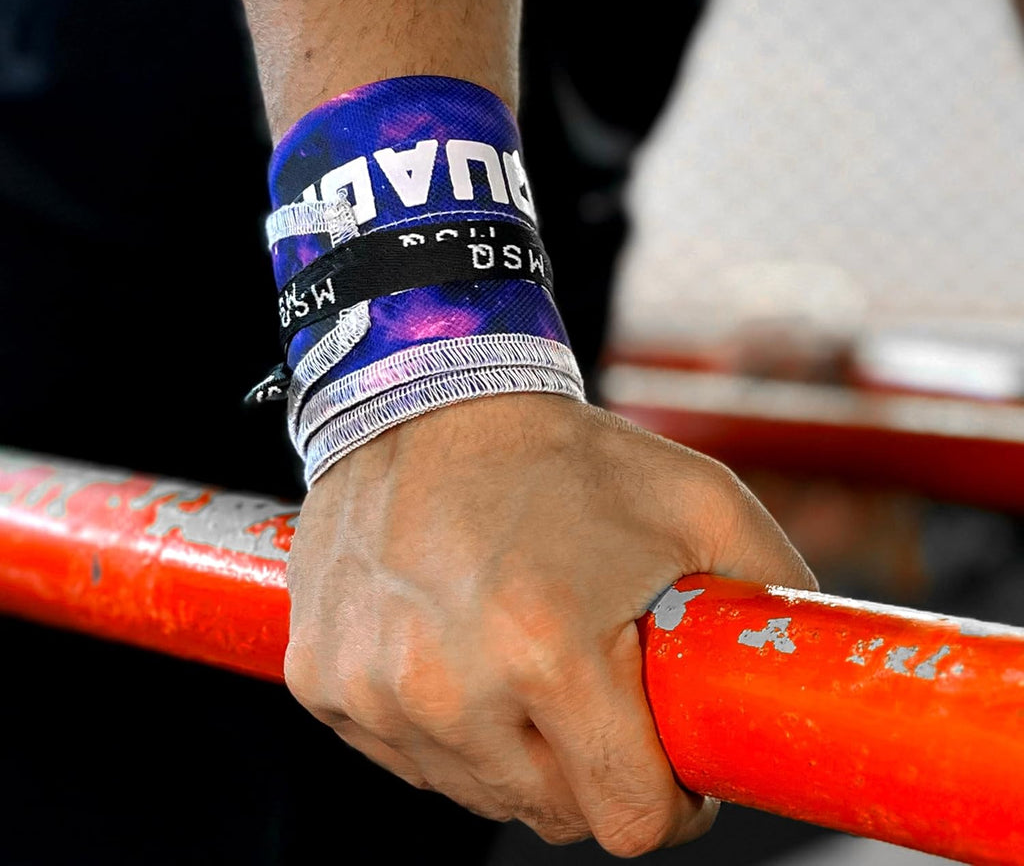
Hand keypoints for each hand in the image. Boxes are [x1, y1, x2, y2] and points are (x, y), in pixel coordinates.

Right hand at [285, 393, 815, 855]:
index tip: (667, 754)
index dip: (669, 796)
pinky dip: (444, 723)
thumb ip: (776, 594)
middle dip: (593, 765)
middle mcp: (446, 685)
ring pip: (479, 791)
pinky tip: (457, 646)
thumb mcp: (700, 502)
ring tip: (523, 651)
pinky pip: (408, 754)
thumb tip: (804, 684)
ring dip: (515, 746)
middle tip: (596, 686)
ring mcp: (372, 689)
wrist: (429, 397)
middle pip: (554, 815)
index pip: (630, 818)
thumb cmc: (564, 451)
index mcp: (547, 648)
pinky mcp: (323, 679)